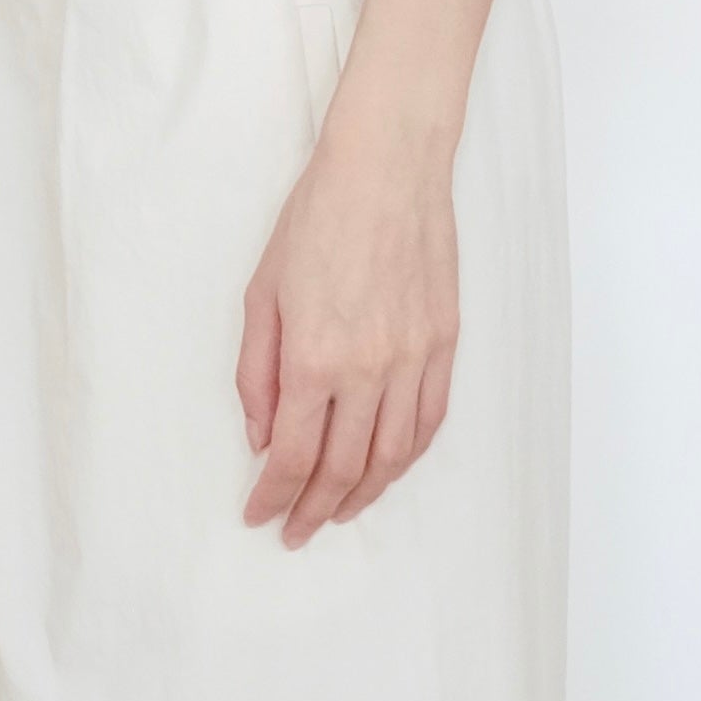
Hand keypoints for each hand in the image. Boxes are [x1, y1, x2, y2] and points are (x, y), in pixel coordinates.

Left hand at [236, 111, 457, 543]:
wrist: (388, 169)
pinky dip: (407, 457)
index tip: (259, 516)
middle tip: (296, 531)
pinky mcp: (444, 344)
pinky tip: (387, 469)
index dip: (273, 498)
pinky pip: (429, 422)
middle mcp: (367, 369)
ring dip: (363, 495)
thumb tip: (260, 438)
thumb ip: (256, 374)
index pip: (292, 456)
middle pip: (343, 469)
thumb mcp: (262, 294)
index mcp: (313, 357)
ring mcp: (412, 359)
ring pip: (392, 456)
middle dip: (314, 510)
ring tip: (339, 513)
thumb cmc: (316, 219)